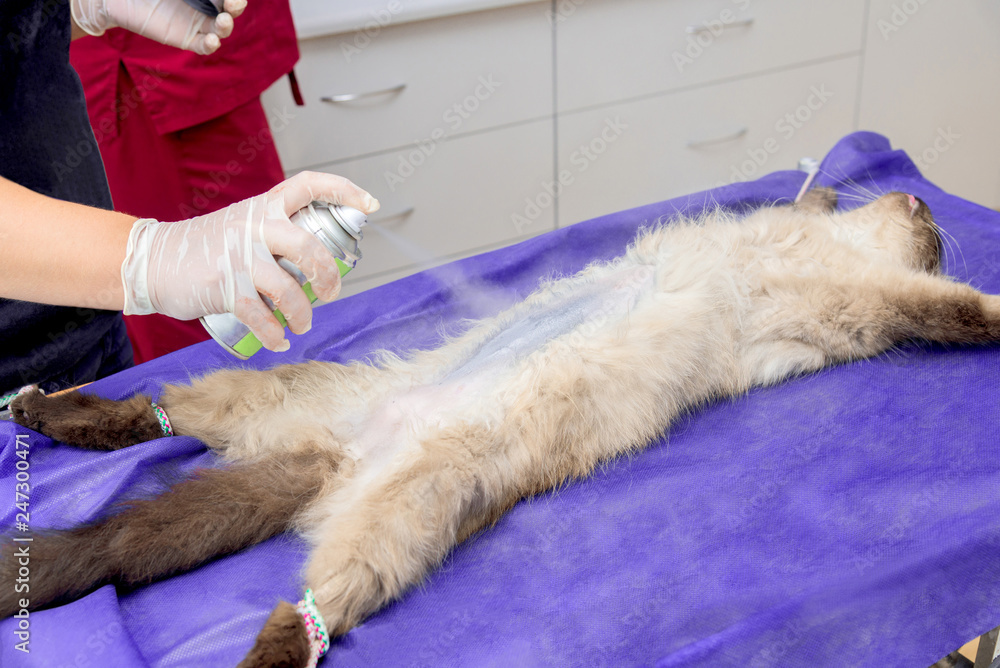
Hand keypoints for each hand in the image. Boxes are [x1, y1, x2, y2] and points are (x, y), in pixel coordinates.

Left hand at [70, 0, 247, 54]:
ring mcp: (196, 24)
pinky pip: (204, 46)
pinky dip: (211, 45)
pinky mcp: (185, 40)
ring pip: (221, 29)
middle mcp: (202, 6)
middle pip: (229, 10)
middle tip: (233, 4)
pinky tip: (212, 40)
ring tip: (224, 21)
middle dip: (235, 7)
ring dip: (226, 26)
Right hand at [121, 172, 379, 351]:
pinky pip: (262, 317)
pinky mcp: (226, 288)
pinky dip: (275, 334)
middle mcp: (255, 227)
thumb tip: (316, 261)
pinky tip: (280, 341)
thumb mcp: (242, 226)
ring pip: (289, 290)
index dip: (344, 191)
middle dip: (330, 277)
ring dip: (302, 315)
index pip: (309, 185)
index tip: (370, 206)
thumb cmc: (206, 248)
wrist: (153, 260)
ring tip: (301, 325)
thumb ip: (275, 233)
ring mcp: (240, 258)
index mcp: (264, 207)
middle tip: (331, 293)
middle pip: (311, 249)